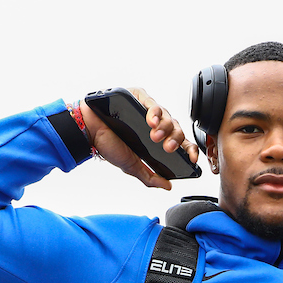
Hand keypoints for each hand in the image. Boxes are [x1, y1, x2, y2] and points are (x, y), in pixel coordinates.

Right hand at [80, 88, 198, 190]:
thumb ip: (149, 177)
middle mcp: (156, 124)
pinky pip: (152, 102)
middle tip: (167, 148)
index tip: (193, 159)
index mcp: (158, 139)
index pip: (181, 143)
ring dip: (165, 127)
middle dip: (175, 140)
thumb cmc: (109, 144)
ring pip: (168, 116)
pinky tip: (151, 121)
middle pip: (177, 130)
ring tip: (155, 136)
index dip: (189, 150)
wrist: (89, 131)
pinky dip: (155, 111)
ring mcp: (148, 110)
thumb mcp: (132, 166)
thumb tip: (167, 185)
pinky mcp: (138, 97)